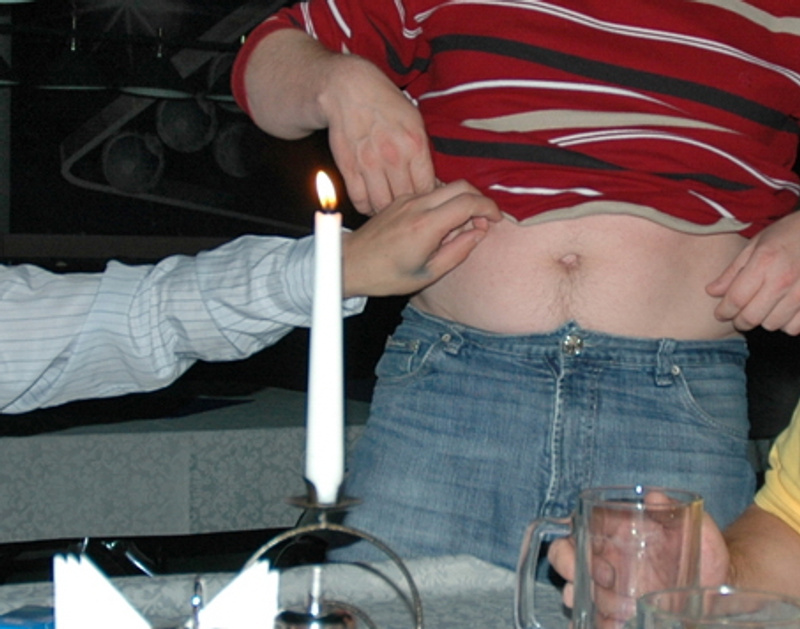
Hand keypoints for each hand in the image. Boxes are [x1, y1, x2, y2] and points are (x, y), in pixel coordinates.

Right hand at [321, 56, 434, 213]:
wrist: (348, 89)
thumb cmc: (384, 104)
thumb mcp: (414, 121)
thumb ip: (423, 153)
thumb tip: (434, 183)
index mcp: (415, 144)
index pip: (427, 188)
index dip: (428, 200)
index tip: (425, 202)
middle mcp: (393, 156)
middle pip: (406, 200)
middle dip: (409, 209)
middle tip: (407, 211)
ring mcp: (369, 163)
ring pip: (382, 205)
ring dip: (386, 211)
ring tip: (389, 208)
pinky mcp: (348, 167)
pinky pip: (360, 199)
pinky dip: (366, 207)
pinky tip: (371, 202)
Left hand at [341, 180, 500, 296]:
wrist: (351, 263)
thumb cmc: (386, 275)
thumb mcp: (428, 273)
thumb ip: (458, 252)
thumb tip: (479, 233)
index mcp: (426, 225)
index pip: (468, 202)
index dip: (489, 209)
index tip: (496, 221)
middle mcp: (417, 205)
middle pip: (461, 186)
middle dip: (479, 200)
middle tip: (482, 223)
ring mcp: (407, 199)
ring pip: (446, 187)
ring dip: (462, 202)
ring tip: (459, 229)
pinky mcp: (401, 200)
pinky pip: (431, 193)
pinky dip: (445, 203)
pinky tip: (441, 225)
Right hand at [547, 507, 728, 626]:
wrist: (721, 586)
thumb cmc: (704, 551)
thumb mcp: (696, 525)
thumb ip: (675, 509)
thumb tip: (655, 497)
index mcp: (613, 529)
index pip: (574, 529)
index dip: (573, 547)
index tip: (603, 569)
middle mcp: (603, 554)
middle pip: (564, 560)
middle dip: (573, 576)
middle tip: (606, 590)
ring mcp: (607, 584)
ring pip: (576, 592)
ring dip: (588, 605)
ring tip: (617, 619)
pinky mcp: (616, 611)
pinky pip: (594, 618)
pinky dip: (594, 624)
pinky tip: (610, 628)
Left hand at [707, 210, 799, 333]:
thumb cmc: (788, 234)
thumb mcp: (756, 244)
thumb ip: (733, 271)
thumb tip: (711, 292)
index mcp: (764, 263)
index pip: (736, 299)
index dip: (724, 311)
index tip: (720, 314)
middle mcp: (783, 280)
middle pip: (752, 317)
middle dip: (739, 321)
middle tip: (737, 316)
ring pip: (772, 325)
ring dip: (763, 320)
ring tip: (763, 308)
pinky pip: (795, 327)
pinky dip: (786, 324)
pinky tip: (783, 311)